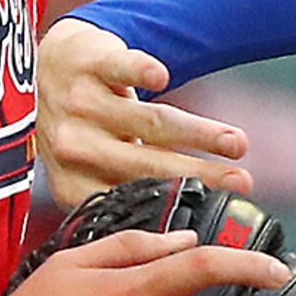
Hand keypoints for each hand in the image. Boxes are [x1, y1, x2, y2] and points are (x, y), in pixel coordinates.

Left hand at [37, 16, 248, 211]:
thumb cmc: (86, 130)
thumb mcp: (95, 172)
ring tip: (238, 144)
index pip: (133, 200)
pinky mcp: (93, 61)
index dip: (180, 206)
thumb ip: (128, 195)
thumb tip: (187, 235)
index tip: (219, 213)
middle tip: (241, 184)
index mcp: (72, 185)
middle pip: (149, 164)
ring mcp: (80, 101)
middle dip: (202, 176)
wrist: (54, 66)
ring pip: (150, 120)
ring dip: (199, 132)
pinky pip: (121, 67)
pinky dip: (141, 71)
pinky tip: (161, 76)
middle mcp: (73, 146)